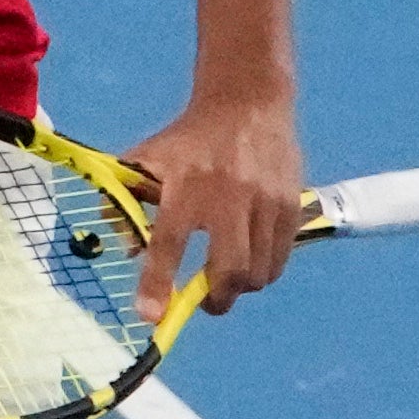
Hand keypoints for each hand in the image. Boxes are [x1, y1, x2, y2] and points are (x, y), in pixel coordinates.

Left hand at [116, 86, 308, 321]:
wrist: (248, 102)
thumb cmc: (190, 139)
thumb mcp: (147, 159)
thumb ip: (128, 202)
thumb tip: (127, 249)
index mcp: (185, 186)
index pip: (168, 243)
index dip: (157, 283)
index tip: (150, 316)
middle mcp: (229, 196)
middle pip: (229, 269)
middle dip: (215, 299)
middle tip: (203, 302)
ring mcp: (266, 201)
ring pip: (260, 271)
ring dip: (241, 288)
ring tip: (227, 281)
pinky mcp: (292, 204)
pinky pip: (281, 257)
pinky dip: (264, 270)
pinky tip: (251, 259)